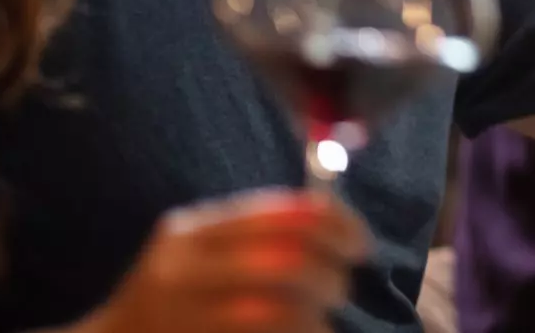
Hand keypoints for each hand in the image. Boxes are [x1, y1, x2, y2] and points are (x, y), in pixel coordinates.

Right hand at [73, 190, 368, 332]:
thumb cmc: (174, 296)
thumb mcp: (200, 252)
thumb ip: (252, 232)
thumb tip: (334, 220)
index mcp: (188, 231)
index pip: (280, 213)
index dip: (334, 225)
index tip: (360, 244)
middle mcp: (179, 267)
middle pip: (285, 260)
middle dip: (330, 273)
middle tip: (344, 285)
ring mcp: (179, 313)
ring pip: (277, 307)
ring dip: (316, 314)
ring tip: (325, 319)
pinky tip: (310, 332)